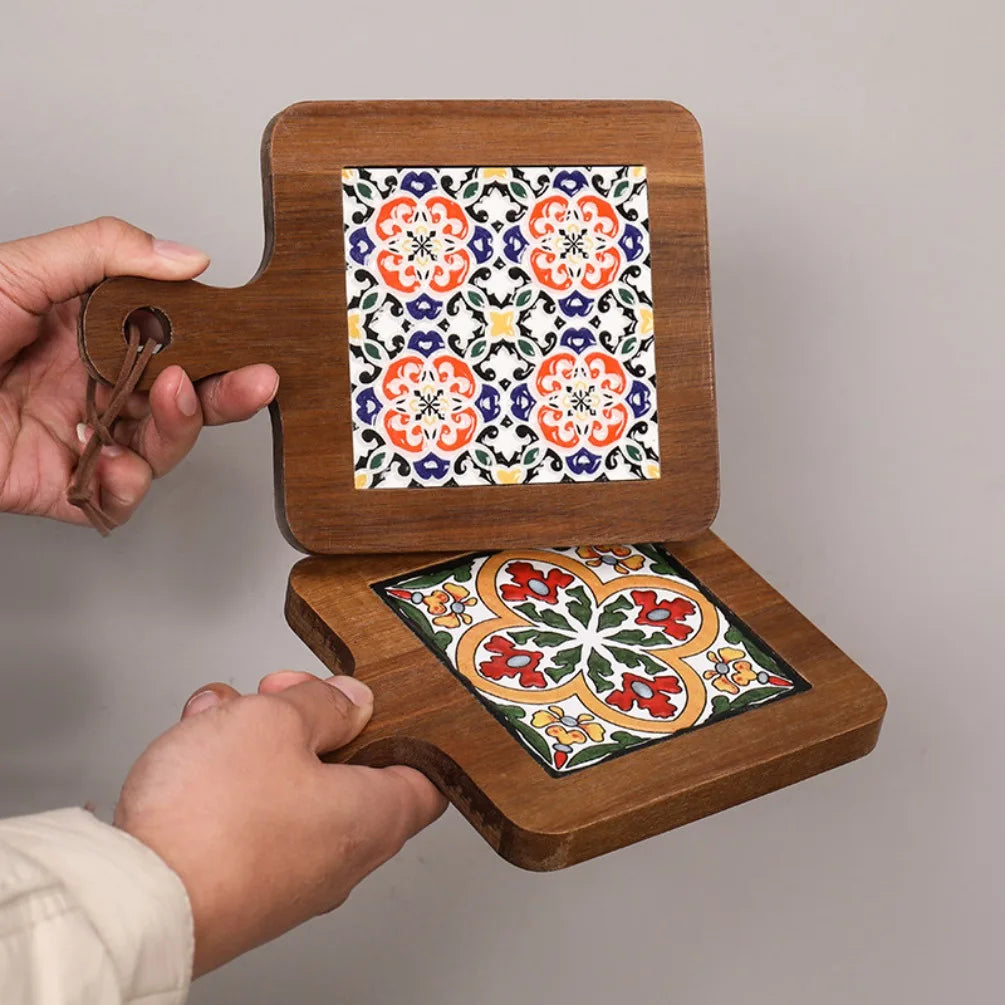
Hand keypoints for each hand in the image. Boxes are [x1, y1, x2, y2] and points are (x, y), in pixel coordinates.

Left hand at [0, 217, 278, 524]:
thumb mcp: (19, 269)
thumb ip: (108, 252)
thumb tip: (188, 256)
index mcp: (84, 333)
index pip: (169, 339)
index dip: (213, 340)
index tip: (245, 336)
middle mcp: (89, 385)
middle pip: (176, 397)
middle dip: (221, 393)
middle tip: (255, 382)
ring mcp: (78, 437)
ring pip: (158, 447)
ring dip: (178, 428)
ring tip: (172, 400)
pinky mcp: (61, 486)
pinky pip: (115, 498)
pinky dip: (126, 487)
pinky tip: (117, 463)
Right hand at [114, 670, 446, 975]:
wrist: (139, 903)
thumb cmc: (213, 820)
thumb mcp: (275, 721)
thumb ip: (322, 704)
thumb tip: (353, 702)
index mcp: (373, 817)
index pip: (427, 777)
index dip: (408, 731)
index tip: (377, 703)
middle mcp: (342, 857)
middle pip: (349, 773)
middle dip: (311, 721)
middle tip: (279, 695)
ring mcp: (292, 878)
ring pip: (291, 788)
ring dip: (259, 741)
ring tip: (220, 715)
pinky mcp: (244, 887)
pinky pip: (253, 818)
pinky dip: (231, 778)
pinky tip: (197, 747)